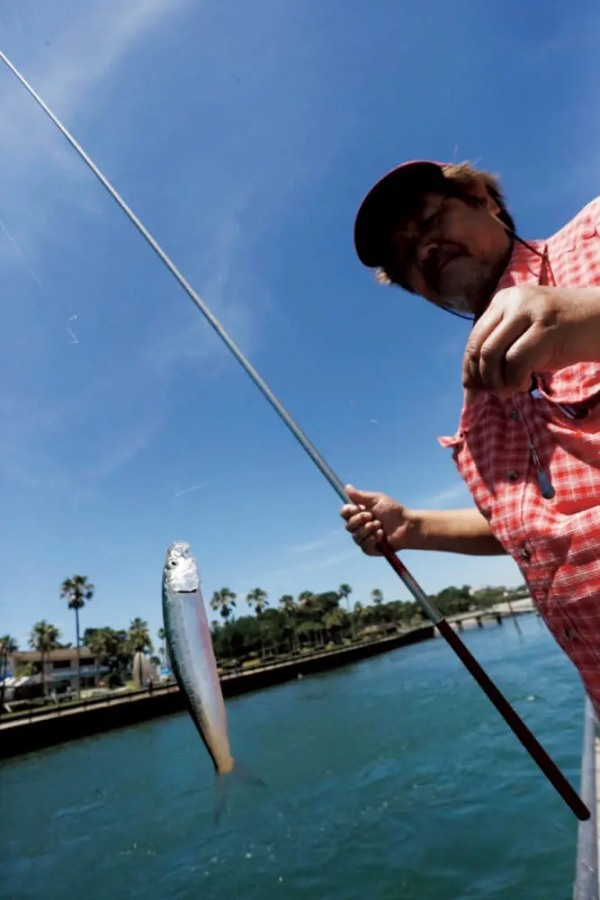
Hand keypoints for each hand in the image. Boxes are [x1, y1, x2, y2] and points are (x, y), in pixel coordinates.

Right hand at [340, 485, 413, 555]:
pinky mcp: (369, 549)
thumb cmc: (394, 511)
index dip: (348, 511)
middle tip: (372, 516)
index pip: (344, 513)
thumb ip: (361, 496)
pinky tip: (381, 535)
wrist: (407, 526)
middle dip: (359, 520)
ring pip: (356, 536)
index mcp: (359, 513)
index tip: (357, 508)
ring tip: (380, 525)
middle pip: (347, 525)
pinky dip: (372, 539)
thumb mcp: (377, 500)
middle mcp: (359, 526)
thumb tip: (347, 487)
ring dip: (368, 529)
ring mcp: (364, 538)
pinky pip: (364, 545)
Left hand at [462, 285, 599, 396]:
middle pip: (478, 347)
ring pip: (492, 354)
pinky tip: (526, 383)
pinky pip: (515, 361)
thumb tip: (469, 384)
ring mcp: (529, 311)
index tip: (474, 390)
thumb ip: (499, 352)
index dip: (469, 369)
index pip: (473, 338)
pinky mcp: (546, 327)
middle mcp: (512, 301)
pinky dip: (515, 380)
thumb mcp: (524, 338)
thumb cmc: (563, 335)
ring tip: (510, 390)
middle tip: (495, 393)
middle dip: (481, 378)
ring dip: (496, 381)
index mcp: (503, 300)